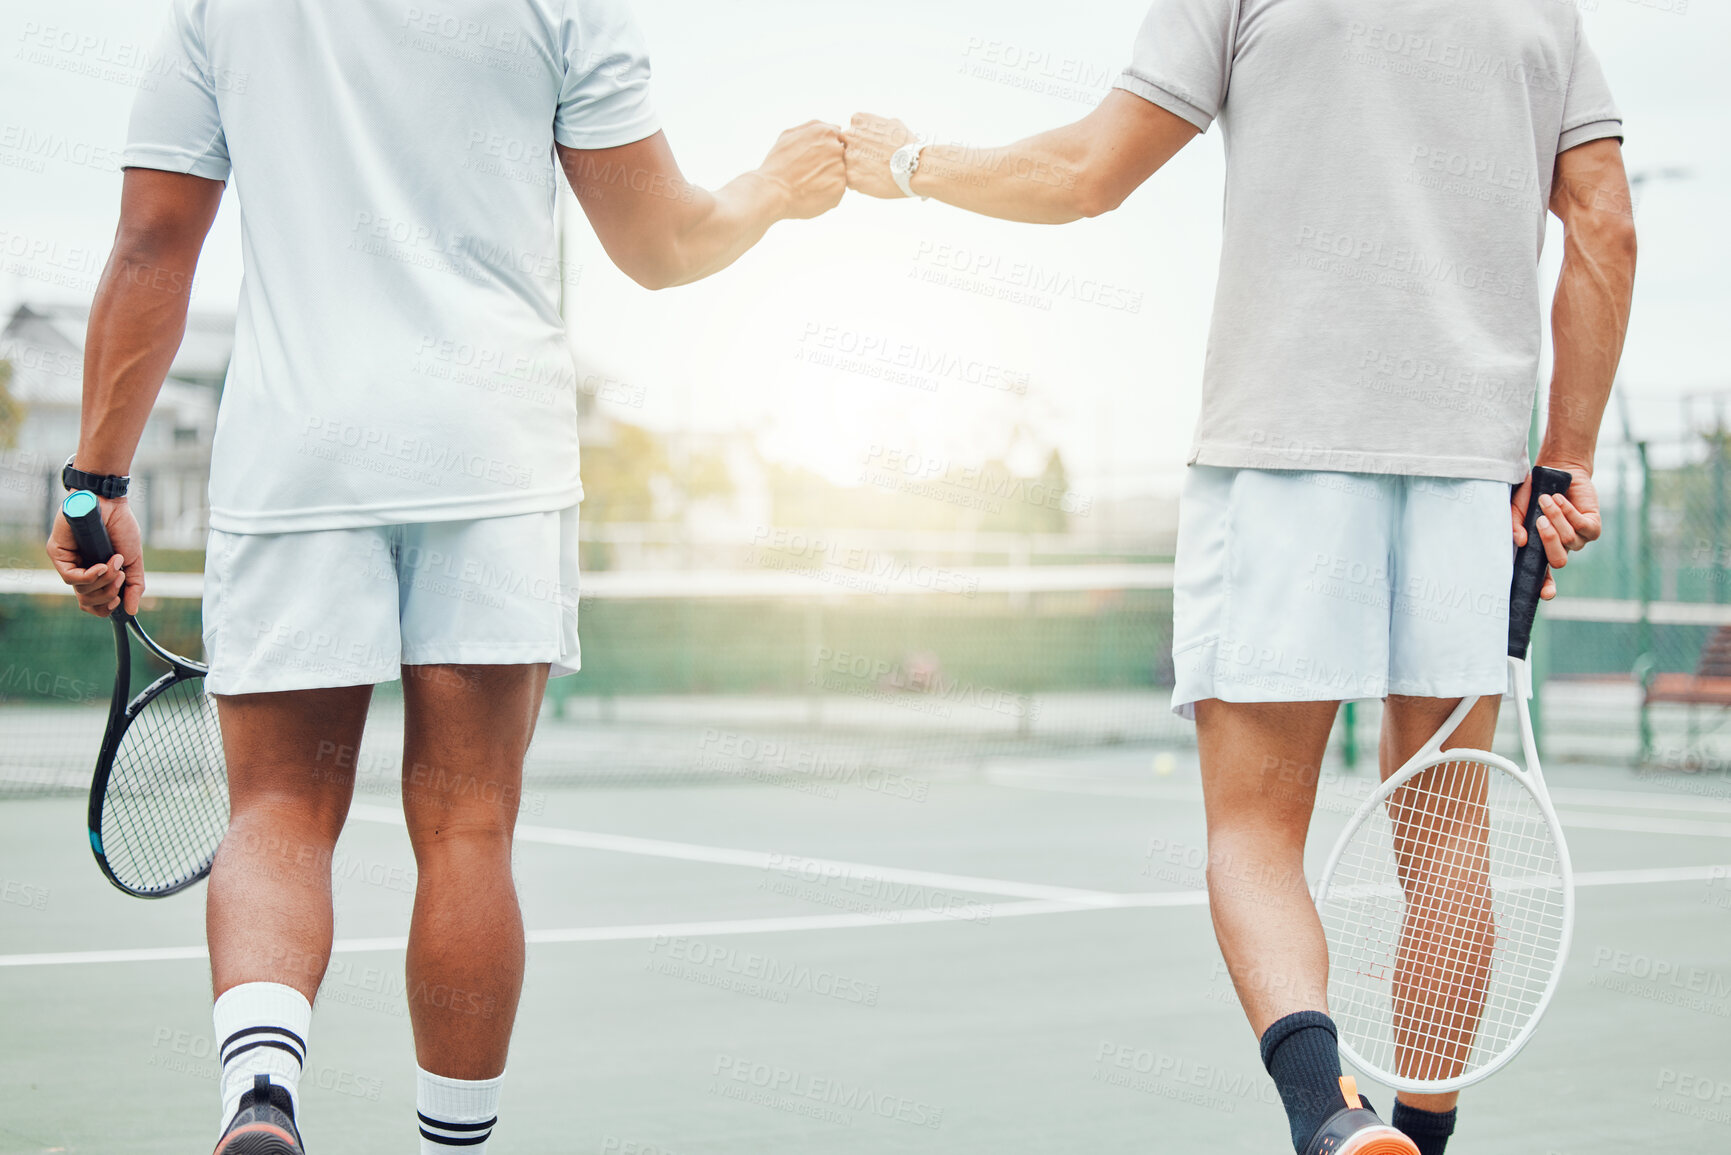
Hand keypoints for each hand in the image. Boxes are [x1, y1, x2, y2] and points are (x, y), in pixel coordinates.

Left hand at [46, 496, 144, 616]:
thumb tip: (131, 610)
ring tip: (116, 566)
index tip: (119, 601)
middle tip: (121, 578)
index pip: (94, 602)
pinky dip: (90, 576)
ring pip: (81, 591)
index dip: (106, 608)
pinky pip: (71, 577)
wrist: (110, 503)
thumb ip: (134, 586)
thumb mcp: (133, 561)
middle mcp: (80, 569)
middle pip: (87, 601)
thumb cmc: (120, 527)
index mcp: (96, 573)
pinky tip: (102, 566)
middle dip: (108, 595)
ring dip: (103, 582)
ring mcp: (68, 562)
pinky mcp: (58, 554)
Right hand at [758, 120, 845, 219]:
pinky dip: (828, 192)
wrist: (772, 192)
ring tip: (808, 182)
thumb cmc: (778, 163)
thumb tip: (837, 126)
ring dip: (828, 177)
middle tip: (808, 172)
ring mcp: (840, 169)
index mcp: (826, 132)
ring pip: (839, 172)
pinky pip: (838, 189)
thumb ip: (814, 126)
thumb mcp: (789, 135)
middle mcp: (836, 148)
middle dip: (827, 163)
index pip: (836, 138)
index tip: (810, 158)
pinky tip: (812, 192)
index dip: (823, 149)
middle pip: (840, 155)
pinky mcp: (840, 188)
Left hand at [842, 114, 915, 198]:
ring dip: (854, 169)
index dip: (859, 142)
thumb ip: (877, 124)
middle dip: (854, 155)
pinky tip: (872, 182)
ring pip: (843, 164)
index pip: (850, 132)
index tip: (871, 149)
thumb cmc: (908, 145)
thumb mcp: (894, 123)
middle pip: (843, 146)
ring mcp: (848, 156)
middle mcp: (849, 135)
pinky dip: (858, 183)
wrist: (916, 167)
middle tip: (870, 163)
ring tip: (872, 174)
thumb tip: (876, 126)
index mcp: (858, 120)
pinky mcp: (850, 176)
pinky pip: (848, 180)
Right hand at [1511, 463, 1599, 600]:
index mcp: (1541, 550)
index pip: (1544, 577)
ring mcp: (1579, 539)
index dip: (1546, 587)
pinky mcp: (1593, 526)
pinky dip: (1568, 512)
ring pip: (1569, 540)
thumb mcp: (1517, 508)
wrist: (1555, 471)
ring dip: (1556, 518)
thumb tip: (1521, 541)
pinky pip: (1582, 526)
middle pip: (1559, 561)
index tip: (1545, 594)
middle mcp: (1562, 548)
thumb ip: (1515, 525)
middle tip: (1539, 520)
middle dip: (1549, 540)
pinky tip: (1560, 498)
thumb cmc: (1532, 491)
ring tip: (1546, 499)